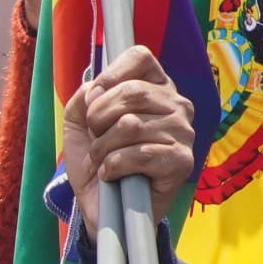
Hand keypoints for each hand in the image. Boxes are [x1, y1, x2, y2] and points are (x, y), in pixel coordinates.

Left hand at [56, 44, 195, 196]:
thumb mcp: (78, 122)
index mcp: (154, 87)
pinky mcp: (182, 161)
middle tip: (97, 139)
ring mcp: (184, 132)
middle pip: (132, 91)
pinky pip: (140, 153)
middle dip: (99, 118)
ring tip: (104, 160)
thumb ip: (82, 97)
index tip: (93, 99)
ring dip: (103, 147)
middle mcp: (176, 104)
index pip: (140, 57)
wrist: (103, 206)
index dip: (110, 75)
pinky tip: (113, 174)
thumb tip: (94, 89)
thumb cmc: (96, 160)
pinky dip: (114, 165)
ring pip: (131, 125)